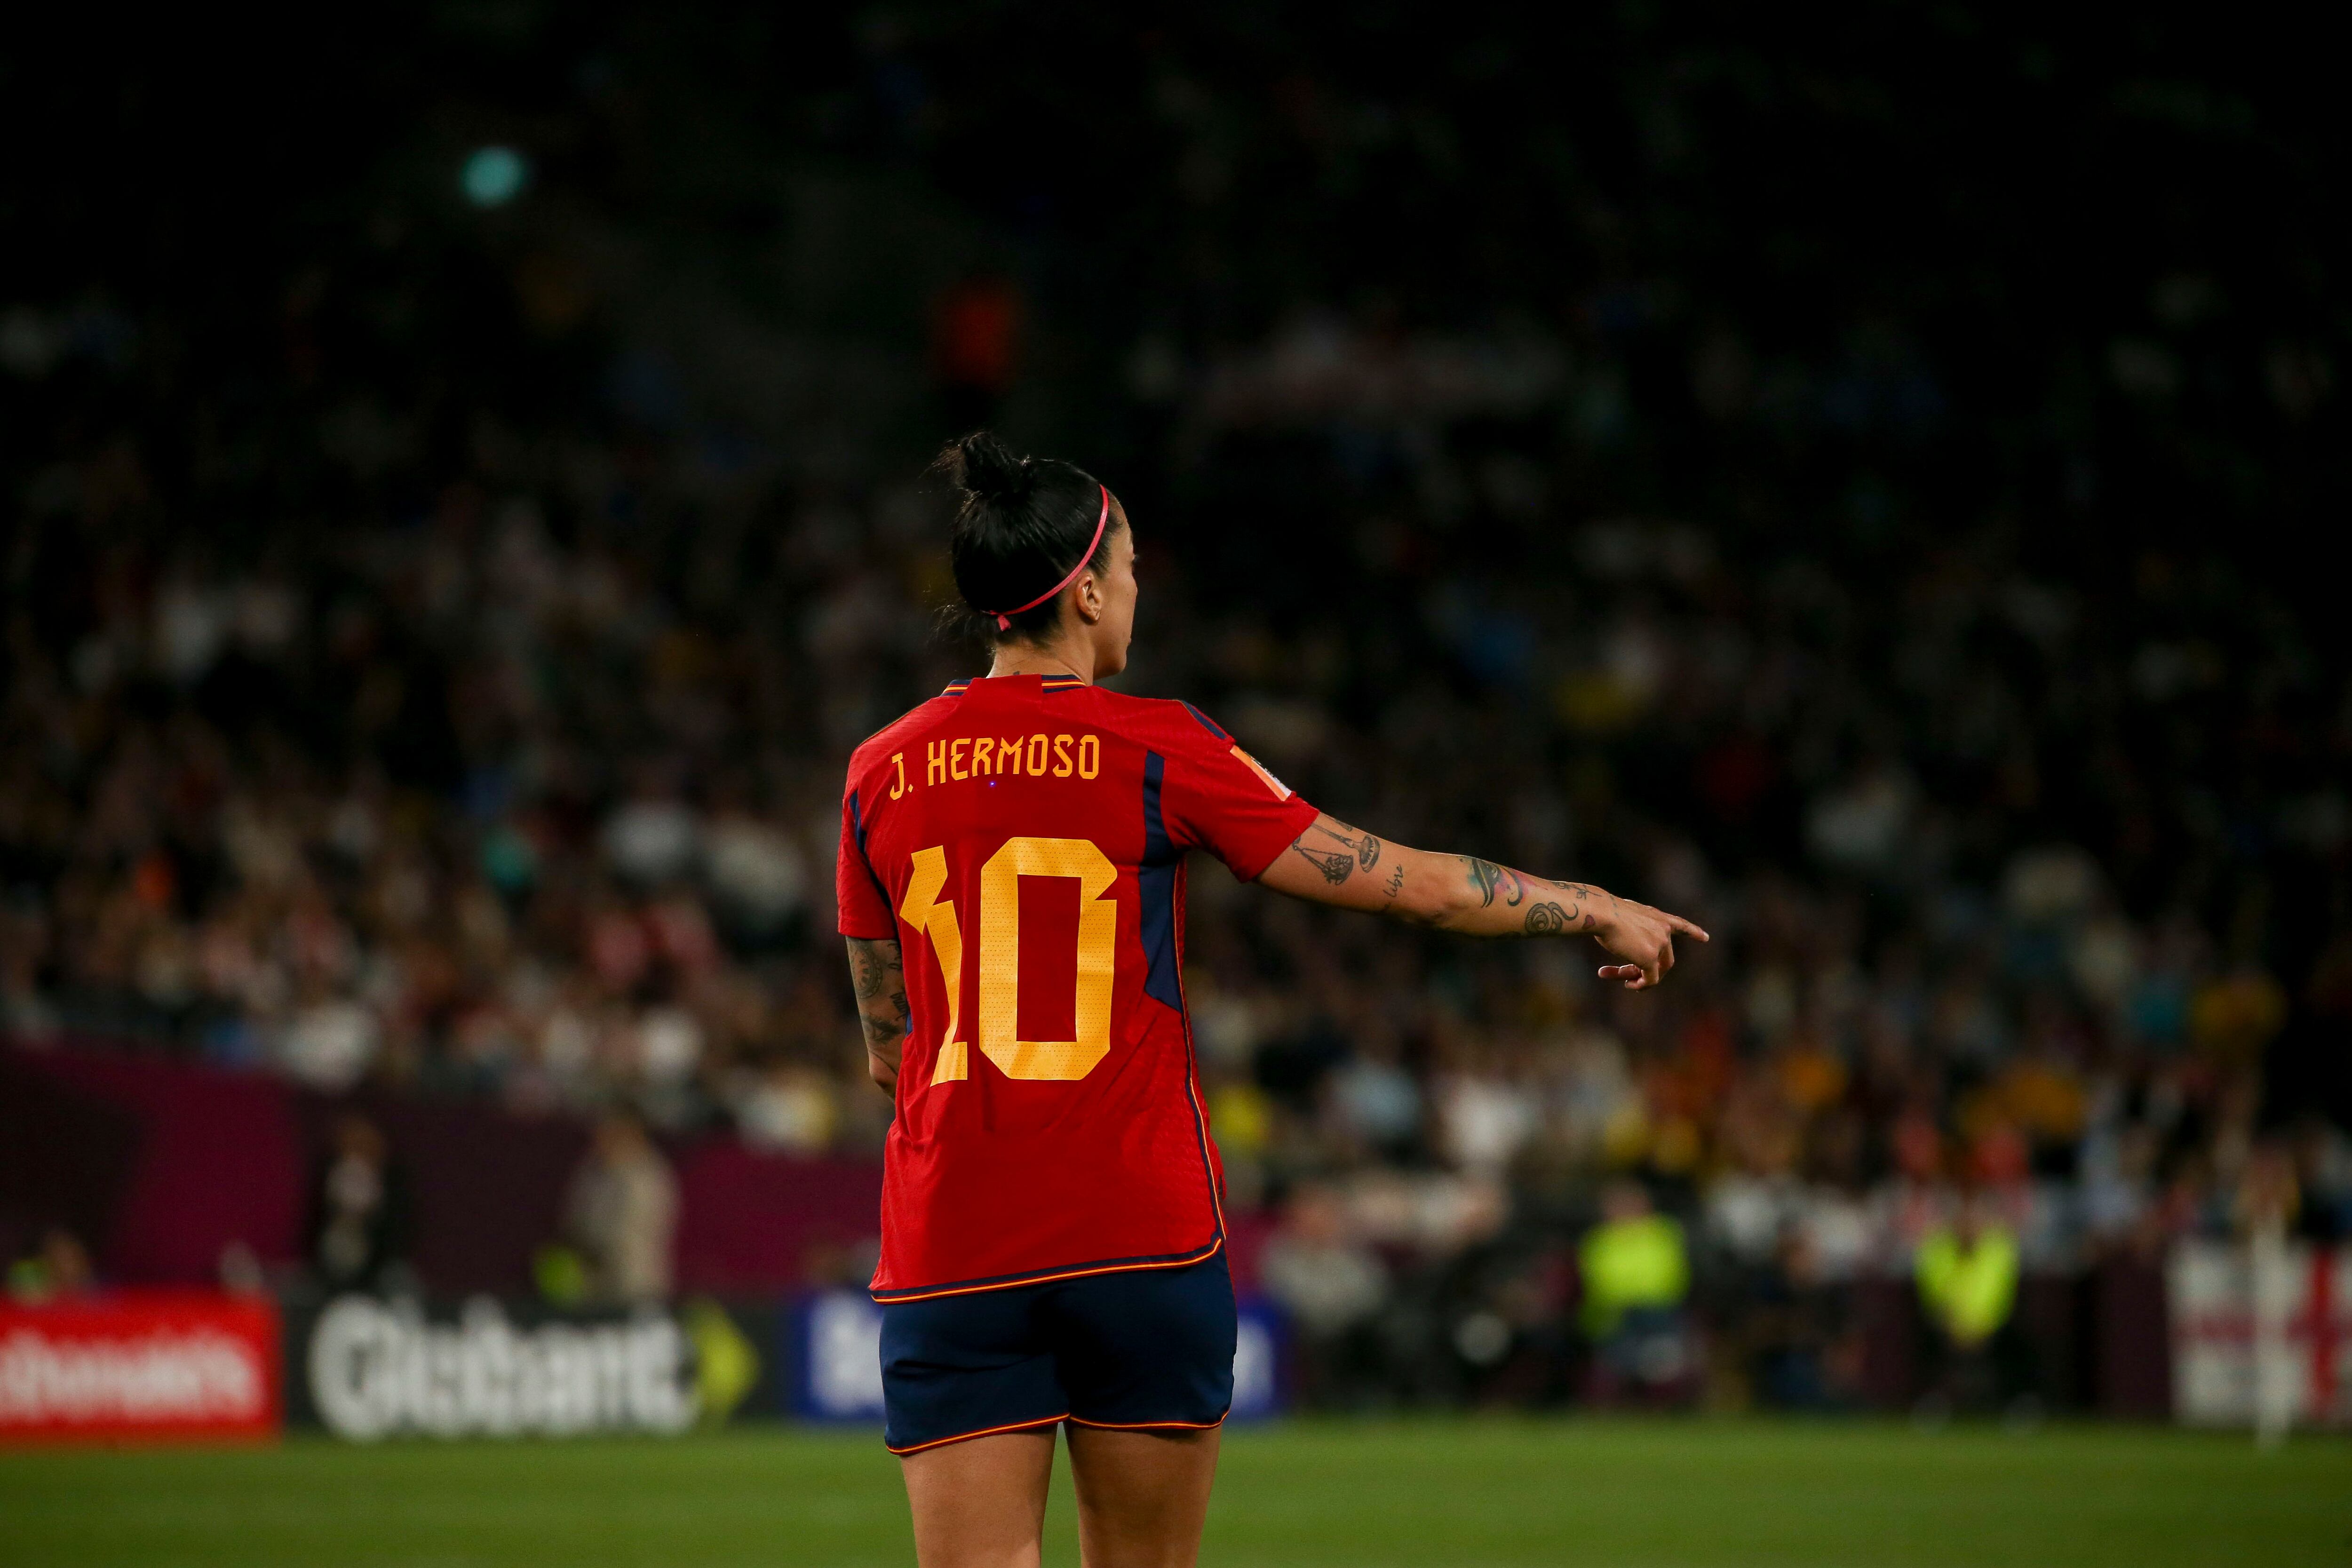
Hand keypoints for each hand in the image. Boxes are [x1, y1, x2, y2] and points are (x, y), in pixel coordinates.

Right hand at [1593, 894, 1708, 989]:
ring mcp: (1659, 944)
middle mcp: (1663, 929)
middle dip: (1646, 971)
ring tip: (1623, 983)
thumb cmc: (1603, 913)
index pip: (1680, 925)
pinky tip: (1628, 985)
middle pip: (1664, 959)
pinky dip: (1640, 985)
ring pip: (1654, 970)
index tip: (1706, 938)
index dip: (1693, 932)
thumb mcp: (1622, 918)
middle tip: (1628, 980)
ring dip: (1637, 978)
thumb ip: (1629, 931)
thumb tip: (1623, 943)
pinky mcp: (1650, 958)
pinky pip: (1650, 979)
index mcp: (1657, 917)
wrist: (1603, 914)